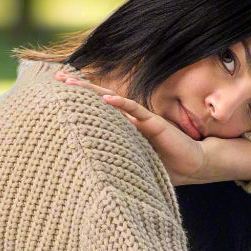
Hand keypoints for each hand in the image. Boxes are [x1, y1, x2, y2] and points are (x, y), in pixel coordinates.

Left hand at [54, 71, 205, 184]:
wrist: (194, 163)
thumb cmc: (167, 167)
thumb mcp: (136, 163)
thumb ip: (119, 160)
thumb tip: (92, 172)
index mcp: (125, 129)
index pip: (98, 111)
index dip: (80, 102)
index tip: (57, 95)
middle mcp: (131, 120)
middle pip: (100, 99)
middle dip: (78, 88)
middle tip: (56, 78)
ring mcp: (141, 120)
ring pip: (113, 100)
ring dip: (91, 91)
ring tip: (71, 82)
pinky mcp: (154, 123)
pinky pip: (135, 110)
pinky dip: (120, 104)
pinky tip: (106, 98)